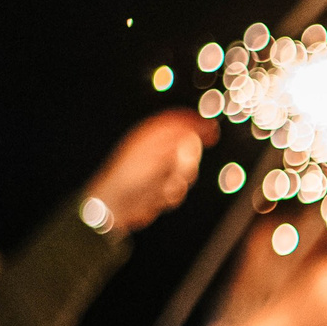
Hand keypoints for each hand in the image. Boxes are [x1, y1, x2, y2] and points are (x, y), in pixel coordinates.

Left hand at [84, 111, 212, 232]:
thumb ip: (178, 138)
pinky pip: (180, 188)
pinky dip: (172, 194)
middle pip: (190, 148)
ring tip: (162, 187)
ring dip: (178, 181)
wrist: (115, 204)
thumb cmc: (128, 175)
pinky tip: (157, 196)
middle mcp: (158, 150)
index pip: (180, 121)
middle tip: (178, 167)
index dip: (198, 125)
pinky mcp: (162, 187)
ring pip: (188, 171)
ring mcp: (160, 170)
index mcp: (152, 134)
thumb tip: (197, 130)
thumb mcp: (155, 150)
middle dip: (188, 162)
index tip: (212, 133)